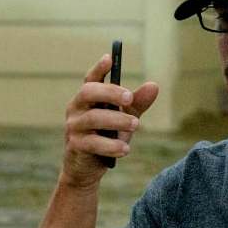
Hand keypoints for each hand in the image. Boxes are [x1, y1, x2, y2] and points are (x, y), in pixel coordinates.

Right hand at [61, 52, 160, 186]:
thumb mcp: (124, 118)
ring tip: (136, 124)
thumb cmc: (106, 137)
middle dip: (110, 92)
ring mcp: (74, 127)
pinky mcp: (75, 146)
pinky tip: (126, 148)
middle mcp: (77, 109)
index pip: (91, 79)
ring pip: (93, 118)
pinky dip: (111, 145)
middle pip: (88, 92)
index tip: (110, 58)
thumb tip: (154, 85)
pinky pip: (93, 143)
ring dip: (117, 120)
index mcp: (87, 98)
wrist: (87, 169)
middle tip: (130, 98)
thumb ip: (137, 103)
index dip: (99, 68)